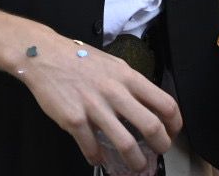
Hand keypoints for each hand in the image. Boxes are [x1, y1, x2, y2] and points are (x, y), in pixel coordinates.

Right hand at [19, 40, 182, 170]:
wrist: (44, 54)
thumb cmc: (78, 59)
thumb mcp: (113, 65)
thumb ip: (130, 84)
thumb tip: (145, 105)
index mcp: (128, 77)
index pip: (165, 103)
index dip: (175, 124)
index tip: (172, 132)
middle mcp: (115, 92)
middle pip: (151, 127)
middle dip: (161, 146)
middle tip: (159, 152)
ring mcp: (94, 107)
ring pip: (126, 144)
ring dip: (135, 161)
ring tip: (136, 165)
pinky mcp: (74, 119)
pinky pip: (92, 148)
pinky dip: (98, 158)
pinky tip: (98, 158)